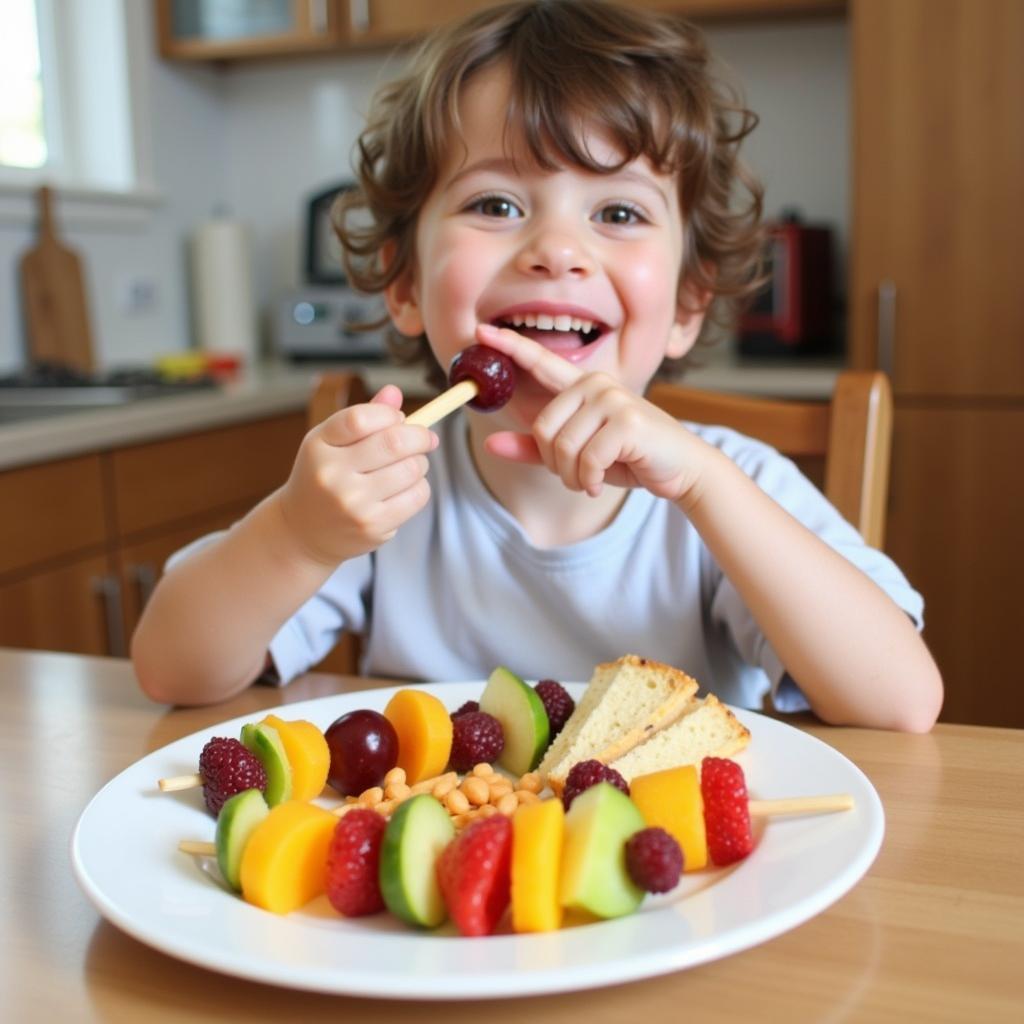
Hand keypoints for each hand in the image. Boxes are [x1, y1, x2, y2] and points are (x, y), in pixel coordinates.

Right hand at [277, 385, 436, 565]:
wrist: (302, 532)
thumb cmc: (322, 478)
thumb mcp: (331, 443)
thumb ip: (362, 417)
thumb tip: (394, 393)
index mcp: (318, 445)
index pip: (360, 418)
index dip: (389, 414)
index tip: (401, 418)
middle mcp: (332, 474)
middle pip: (394, 442)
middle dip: (419, 436)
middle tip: (426, 438)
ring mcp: (352, 503)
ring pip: (412, 469)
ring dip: (420, 463)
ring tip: (410, 466)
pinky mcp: (373, 526)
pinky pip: (417, 496)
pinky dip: (420, 487)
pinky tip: (406, 488)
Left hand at [475, 324, 707, 502]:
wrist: (680, 469)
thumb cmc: (629, 457)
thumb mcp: (578, 455)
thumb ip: (536, 449)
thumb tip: (490, 445)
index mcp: (583, 386)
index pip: (541, 362)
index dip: (511, 347)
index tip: (480, 332)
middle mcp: (596, 384)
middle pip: (543, 428)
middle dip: (555, 464)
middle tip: (578, 474)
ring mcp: (613, 399)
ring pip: (562, 447)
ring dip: (572, 476)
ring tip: (590, 479)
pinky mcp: (627, 421)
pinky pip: (586, 459)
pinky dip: (588, 481)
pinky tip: (600, 483)